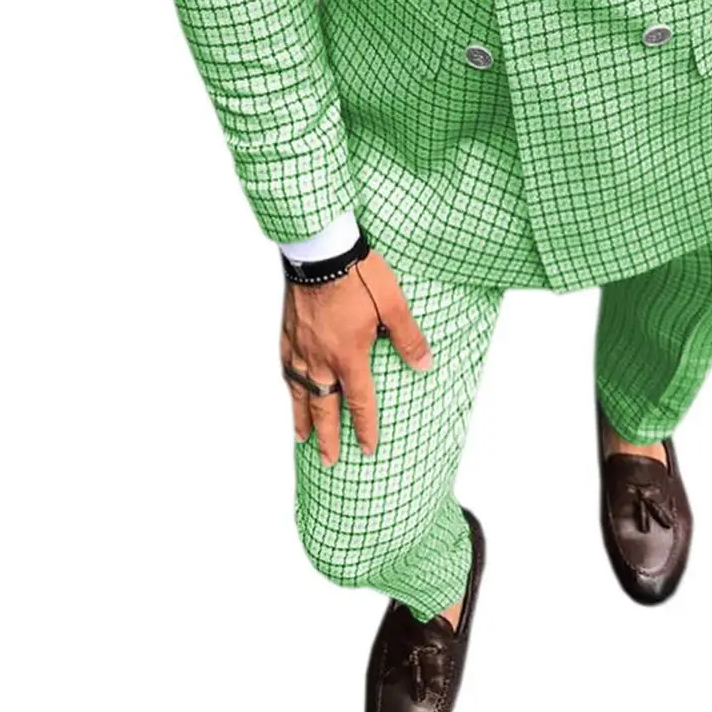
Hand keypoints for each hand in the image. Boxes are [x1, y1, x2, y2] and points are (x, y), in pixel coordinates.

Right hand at [280, 250, 432, 464]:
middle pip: (325, 407)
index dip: (364, 428)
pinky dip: (290, 386)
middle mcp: (322, 358)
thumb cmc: (357, 274)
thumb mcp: (393, 303)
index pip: (360, 402)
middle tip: (329, 460)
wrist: (320, 251)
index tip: (367, 449)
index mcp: (349, 355)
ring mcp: (302, 347)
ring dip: (303, 418)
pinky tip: (291, 389)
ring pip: (301, 392)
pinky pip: (287, 368)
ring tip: (303, 438)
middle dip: (328, 437)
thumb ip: (407, 336)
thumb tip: (425, 364)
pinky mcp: (288, 332)